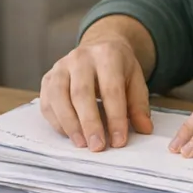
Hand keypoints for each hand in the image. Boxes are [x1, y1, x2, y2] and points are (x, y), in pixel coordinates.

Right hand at [39, 32, 153, 150]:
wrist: (99, 46)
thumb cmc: (118, 68)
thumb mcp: (135, 81)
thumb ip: (139, 105)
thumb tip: (144, 128)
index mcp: (107, 55)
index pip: (111, 89)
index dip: (115, 117)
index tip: (119, 141)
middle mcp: (80, 58)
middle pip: (81, 93)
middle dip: (89, 123)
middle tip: (97, 147)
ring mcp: (60, 67)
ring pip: (59, 97)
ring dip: (70, 124)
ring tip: (82, 144)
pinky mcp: (47, 78)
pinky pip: (47, 103)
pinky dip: (57, 122)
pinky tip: (70, 134)